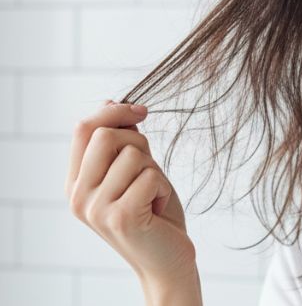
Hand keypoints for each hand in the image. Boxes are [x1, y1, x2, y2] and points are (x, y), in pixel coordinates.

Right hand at [65, 100, 197, 285]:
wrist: (166, 259)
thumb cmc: (153, 212)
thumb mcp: (134, 171)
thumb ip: (119, 142)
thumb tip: (109, 101)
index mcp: (75, 182)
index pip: (82, 129)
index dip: (113, 112)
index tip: (142, 112)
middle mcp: (78, 196)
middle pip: (105, 135)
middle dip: (138, 142)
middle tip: (149, 171)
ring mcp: (96, 209)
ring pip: (132, 154)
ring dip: (154, 170)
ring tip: (152, 195)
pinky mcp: (120, 218)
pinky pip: (149, 176)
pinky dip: (162, 187)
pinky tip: (157, 208)